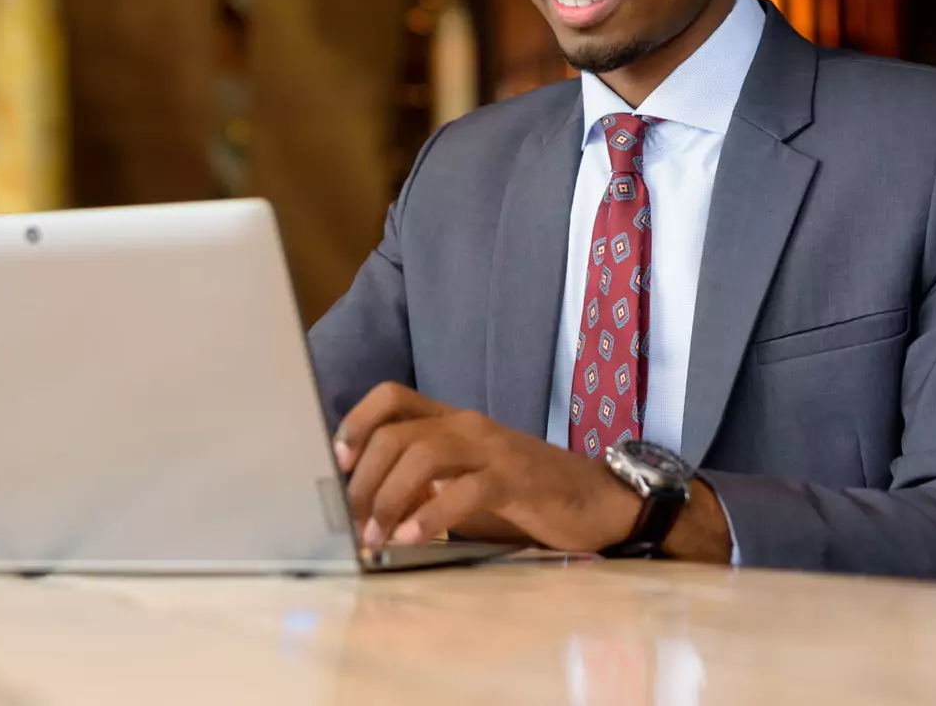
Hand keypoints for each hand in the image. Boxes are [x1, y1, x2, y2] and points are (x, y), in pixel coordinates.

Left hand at [332, 382, 644, 553]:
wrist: (598, 500)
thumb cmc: (526, 494)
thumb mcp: (467, 481)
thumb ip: (425, 484)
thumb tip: (368, 506)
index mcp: (453, 421)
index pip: (391, 397)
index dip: (356, 423)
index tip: (337, 462)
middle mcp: (468, 425)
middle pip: (396, 432)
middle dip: (363, 479)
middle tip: (351, 522)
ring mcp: (493, 448)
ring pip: (423, 454)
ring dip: (388, 499)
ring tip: (376, 537)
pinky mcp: (517, 478)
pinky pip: (465, 489)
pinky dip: (430, 515)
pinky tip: (411, 539)